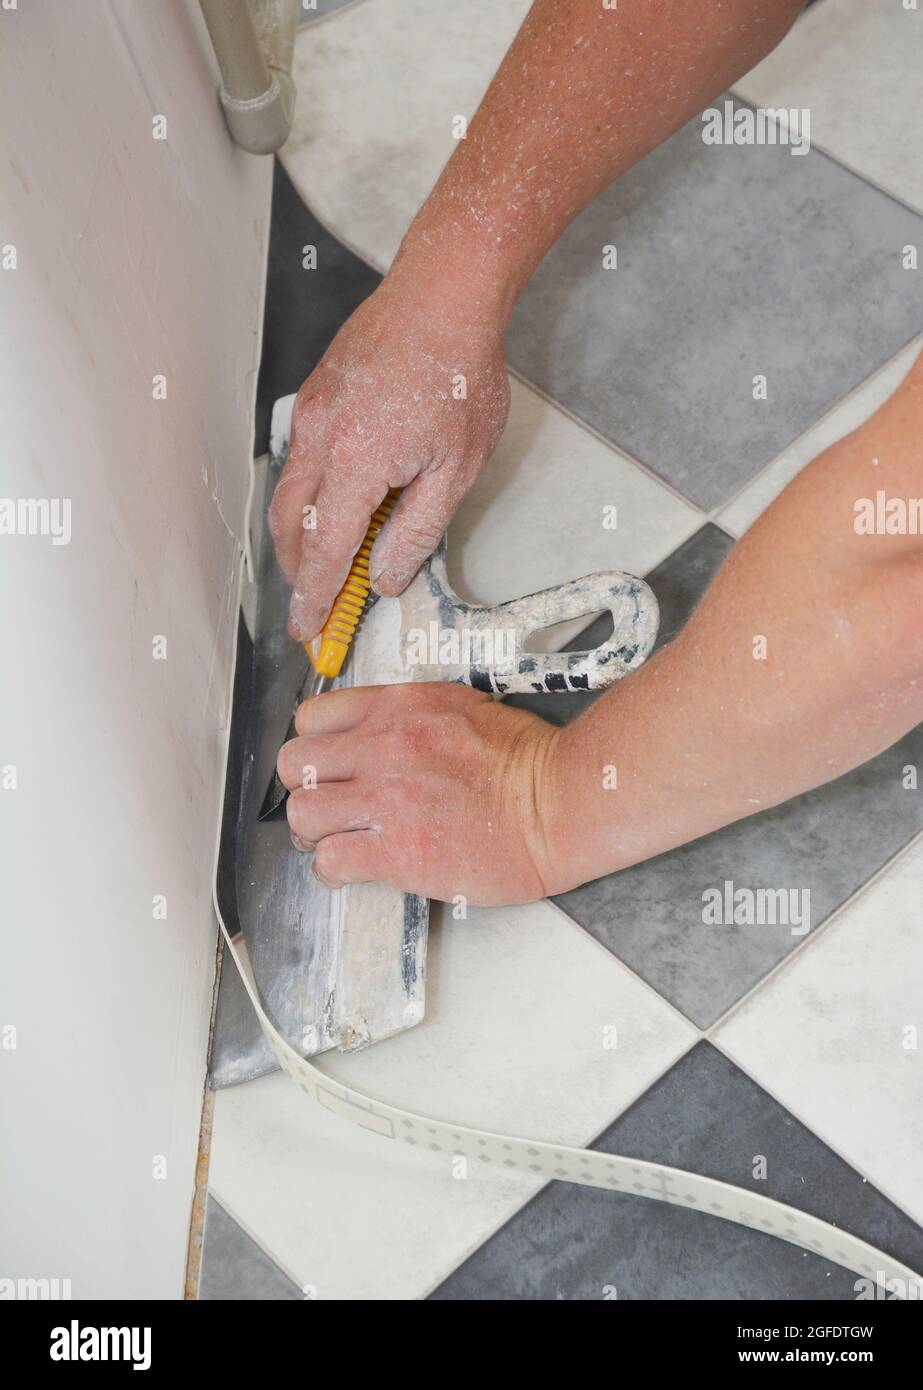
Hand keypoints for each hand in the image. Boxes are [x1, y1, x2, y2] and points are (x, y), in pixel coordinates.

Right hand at [268, 271, 510, 640]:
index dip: (315, 597)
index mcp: (354, 462)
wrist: (444, 292)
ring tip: (325, 564)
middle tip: (316, 604)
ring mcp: (311, 413)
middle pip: (289, 525)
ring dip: (298, 536)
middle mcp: (318, 438)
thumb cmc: (460, 372)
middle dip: (297, 573)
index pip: (323, 551)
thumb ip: (417, 530)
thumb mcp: (457, 468)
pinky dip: (306, 496)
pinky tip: (333, 506)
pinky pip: (298, 460)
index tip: (309, 629)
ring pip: (287, 492)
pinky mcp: (315, 396)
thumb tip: (385, 576)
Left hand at [276, 682, 562, 905]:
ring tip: (335, 841)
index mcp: (397, 708)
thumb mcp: (460, 707)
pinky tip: (350, 870)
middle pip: (296, 765)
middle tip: (327, 806)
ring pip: (303, 814)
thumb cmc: (526, 761)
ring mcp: (386, 800)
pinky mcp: (396, 851)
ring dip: (314, 832)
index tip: (329, 765)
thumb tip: (374, 733)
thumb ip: (406, 716)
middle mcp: (383, 747)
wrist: (558, 804)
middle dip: (307, 788)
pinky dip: (331, 871)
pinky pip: (329, 862)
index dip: (315, 746)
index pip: (312, 718)